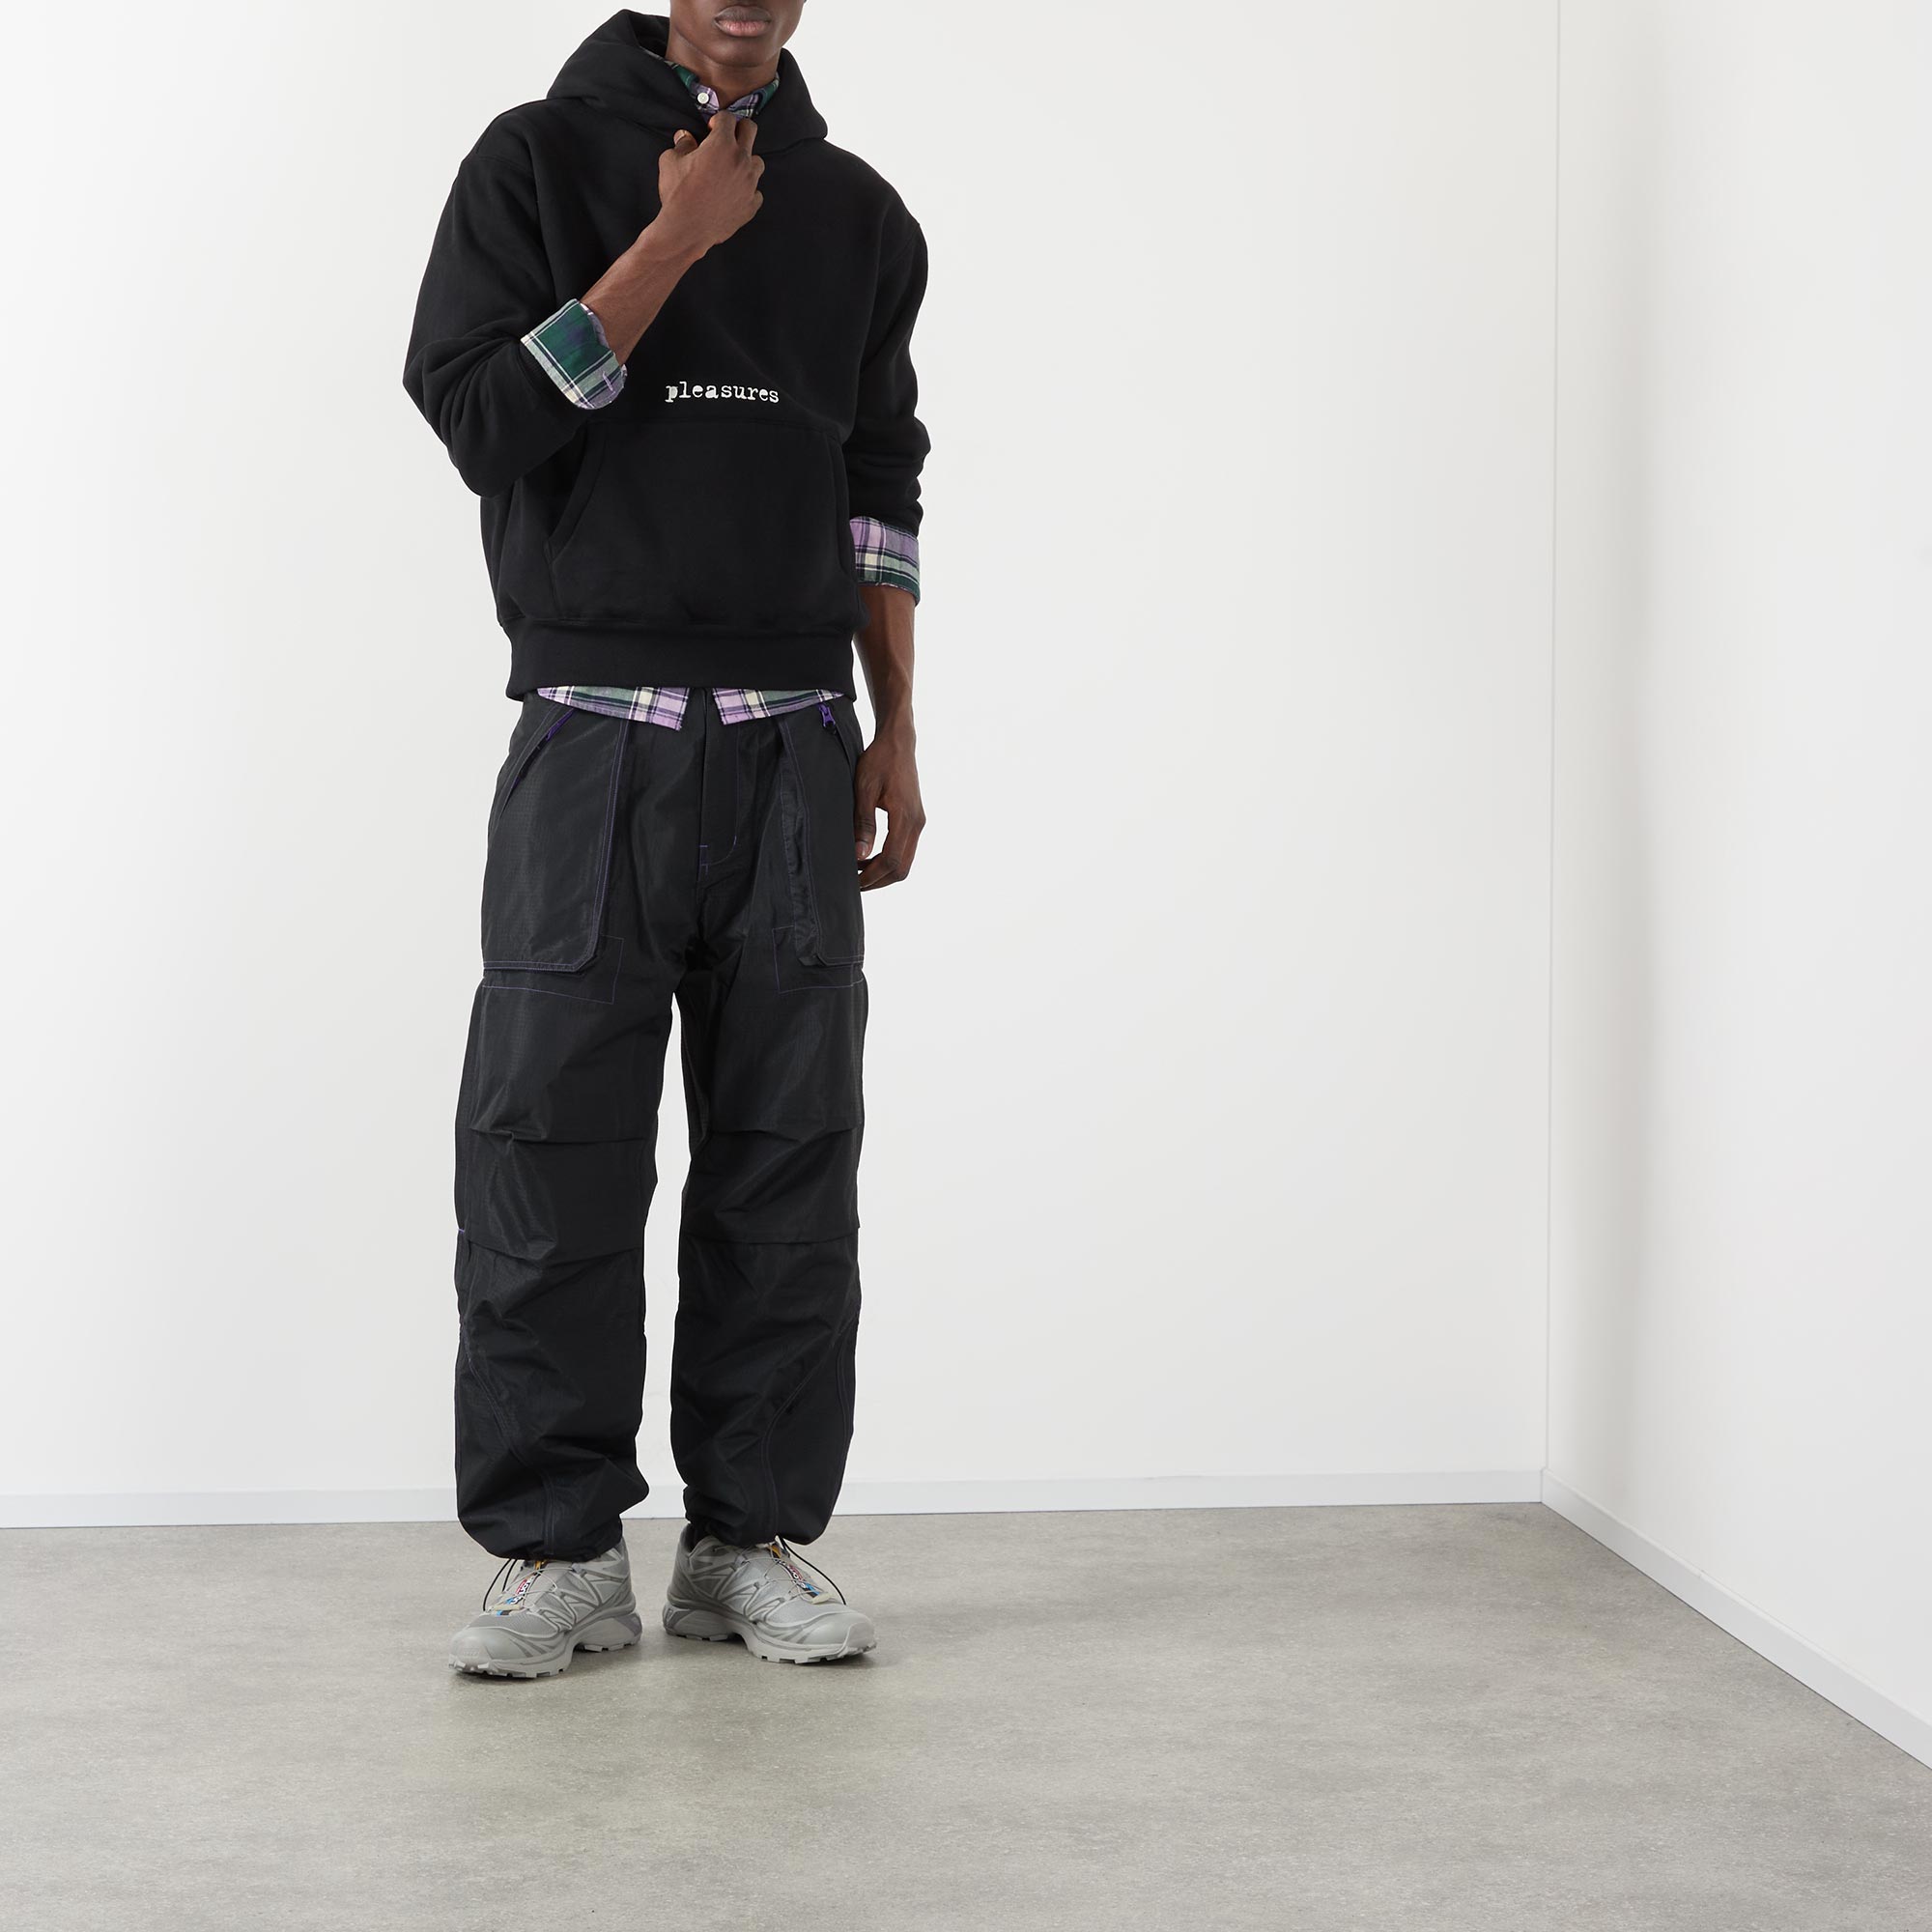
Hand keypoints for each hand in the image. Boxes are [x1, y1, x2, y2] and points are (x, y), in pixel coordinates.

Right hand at [654, 113, 763, 254]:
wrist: (686, 230)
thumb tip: (685, 137)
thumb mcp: (670, 162)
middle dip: (738, 129)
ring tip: (730, 170)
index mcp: (722, 144)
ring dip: (746, 161)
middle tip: (726, 140)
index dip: (718, 121)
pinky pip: (756, 191)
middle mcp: (741, 160)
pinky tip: (733, 193)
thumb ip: (682, 144)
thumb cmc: (678, 194)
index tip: (711, 129)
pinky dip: (747, 189)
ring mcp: (750, 183)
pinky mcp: (752, 204)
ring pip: (757, 161)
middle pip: (750, 130)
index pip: (728, 118)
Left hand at [853, 719, 924, 890]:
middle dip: (878, 880)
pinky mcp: (915, 819)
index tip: (853, 882)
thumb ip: (863, 823)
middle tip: (854, 884)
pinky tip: (869, 856)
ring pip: (905, 861)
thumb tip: (860, 854)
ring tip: (858, 871)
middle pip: (902, 867)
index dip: (872, 876)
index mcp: (905, 817)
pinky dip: (888, 859)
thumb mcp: (864, 789)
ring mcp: (918, 822)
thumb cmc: (880, 760)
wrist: (899, 742)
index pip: (891, 860)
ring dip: (883, 871)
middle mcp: (917, 823)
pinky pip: (905, 849)